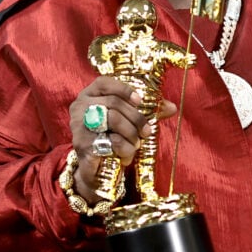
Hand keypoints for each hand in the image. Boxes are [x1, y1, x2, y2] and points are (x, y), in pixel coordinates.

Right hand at [67, 77, 176, 201]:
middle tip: (147, 131)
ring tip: (136, 144)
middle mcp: (80, 106)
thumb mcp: (129, 122)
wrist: (96, 169)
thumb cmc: (112, 138)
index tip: (140, 101)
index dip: (124, 89)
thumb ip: (148, 111)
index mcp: (89, 95)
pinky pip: (111, 141)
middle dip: (136, 118)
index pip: (104, 82)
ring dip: (131, 134)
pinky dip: (125, 149)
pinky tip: (126, 156)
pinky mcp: (82, 144)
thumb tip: (172, 107)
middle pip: (113, 103)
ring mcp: (78, 125)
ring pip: (113, 119)